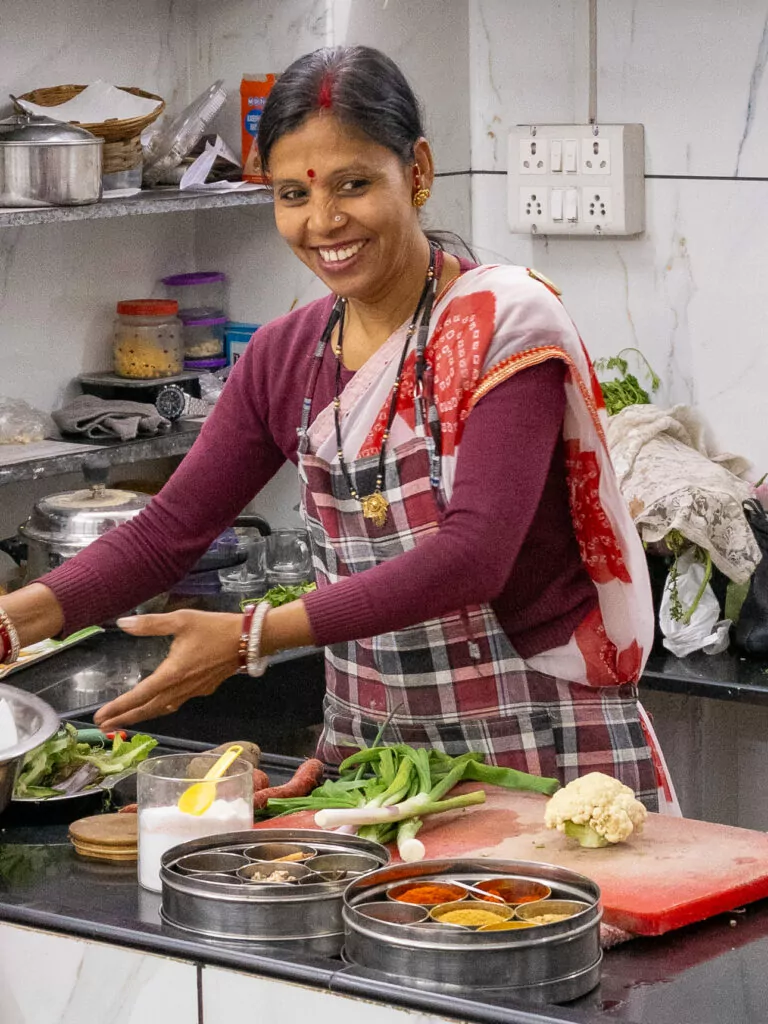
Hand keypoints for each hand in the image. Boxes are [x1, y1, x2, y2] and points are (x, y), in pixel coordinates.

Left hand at [94, 610, 241, 730]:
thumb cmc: (214, 628)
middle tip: (103, 726)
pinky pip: (176, 703)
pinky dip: (160, 708)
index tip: (100, 717)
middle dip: (125, 718)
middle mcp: (181, 688)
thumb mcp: (181, 620)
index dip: (118, 707)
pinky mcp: (203, 689)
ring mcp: (193, 691)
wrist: (248, 639)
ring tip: (124, 719)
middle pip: (148, 709)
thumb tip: (122, 624)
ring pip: (163, 709)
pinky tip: (157, 704)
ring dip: (142, 715)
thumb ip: (150, 624)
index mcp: (172, 673)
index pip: (139, 695)